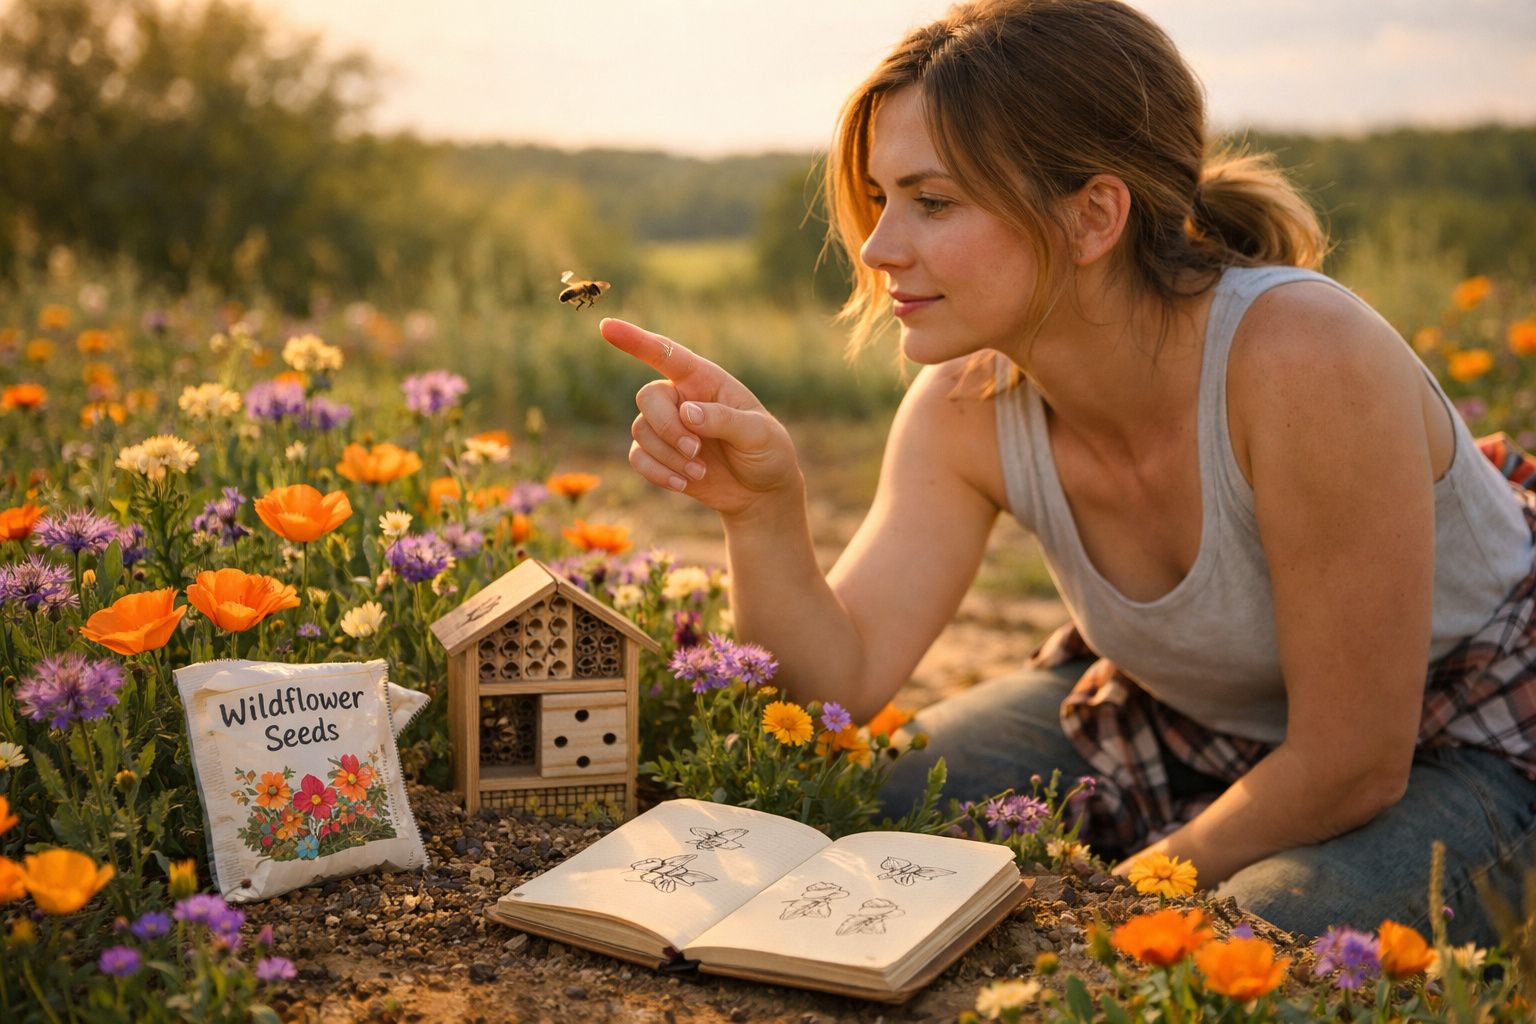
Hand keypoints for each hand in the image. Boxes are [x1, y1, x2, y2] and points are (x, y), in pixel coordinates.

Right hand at [599, 318, 802, 519]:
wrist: (762, 493)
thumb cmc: (768, 452)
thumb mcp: (759, 434)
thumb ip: (724, 420)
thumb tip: (686, 412)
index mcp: (706, 380)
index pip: (667, 354)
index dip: (636, 340)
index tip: (607, 327)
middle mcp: (681, 398)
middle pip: (648, 397)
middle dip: (666, 427)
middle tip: (695, 450)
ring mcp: (667, 427)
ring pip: (640, 430)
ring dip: (668, 455)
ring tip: (700, 471)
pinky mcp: (660, 455)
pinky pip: (638, 457)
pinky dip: (658, 473)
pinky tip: (684, 483)